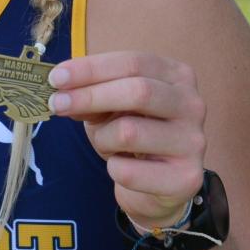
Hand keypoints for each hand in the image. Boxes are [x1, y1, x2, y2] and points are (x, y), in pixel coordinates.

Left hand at [47, 51, 205, 229]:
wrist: (156, 186)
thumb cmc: (132, 135)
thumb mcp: (110, 108)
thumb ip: (91, 95)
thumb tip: (61, 92)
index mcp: (176, 76)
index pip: (133, 63)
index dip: (91, 68)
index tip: (56, 78)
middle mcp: (192, 104)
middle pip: (138, 91)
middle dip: (90, 96)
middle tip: (57, 104)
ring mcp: (193, 141)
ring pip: (129, 132)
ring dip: (102, 139)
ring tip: (106, 144)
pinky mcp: (186, 177)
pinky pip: (128, 171)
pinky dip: (113, 168)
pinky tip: (122, 167)